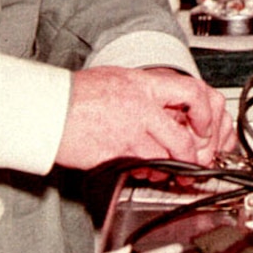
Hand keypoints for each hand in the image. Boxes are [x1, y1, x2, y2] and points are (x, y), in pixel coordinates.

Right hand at [55, 65, 235, 169]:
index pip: (192, 93)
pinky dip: (149, 173)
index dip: (206, 113)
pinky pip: (142, 169)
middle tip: (196, 160)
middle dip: (195, 155)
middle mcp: (141, 108)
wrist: (47, 108)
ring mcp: (128, 133)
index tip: (205, 126)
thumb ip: (145, 92)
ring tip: (171, 170)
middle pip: (184, 137)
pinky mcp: (114, 154)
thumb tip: (166, 105)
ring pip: (166, 157)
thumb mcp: (119, 79)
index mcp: (144, 85)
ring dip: (173, 168)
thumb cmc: (77, 94)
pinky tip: (147, 172)